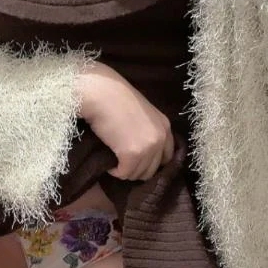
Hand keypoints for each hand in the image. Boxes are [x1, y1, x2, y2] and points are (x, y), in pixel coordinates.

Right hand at [77, 62, 174, 180]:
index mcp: (165, 126)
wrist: (100, 94)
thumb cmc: (115, 98)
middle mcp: (161, 137)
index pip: (166, 157)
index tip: (138, 162)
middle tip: (121, 162)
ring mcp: (148, 146)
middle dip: (136, 169)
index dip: (152, 163)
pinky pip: (124, 173)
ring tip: (114, 160)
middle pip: (152, 169)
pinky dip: (115, 171)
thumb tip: (142, 151)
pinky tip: (109, 163)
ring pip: (137, 174)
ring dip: (124, 170)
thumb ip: (148, 129)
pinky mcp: (133, 154)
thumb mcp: (141, 113)